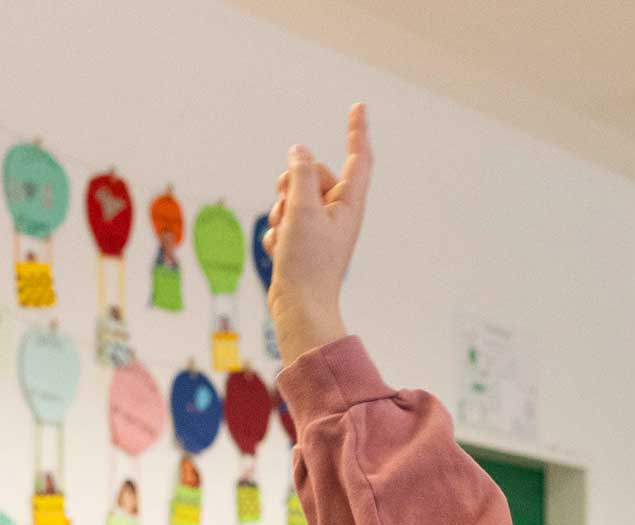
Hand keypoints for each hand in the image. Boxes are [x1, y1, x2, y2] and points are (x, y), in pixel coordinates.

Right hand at [266, 104, 371, 359]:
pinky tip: (281, 254)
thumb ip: (301, 174)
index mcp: (350, 205)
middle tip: (287, 205)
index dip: (357, 132)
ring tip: (286, 238)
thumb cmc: (307, 263)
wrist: (299, 308)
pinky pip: (283, 222)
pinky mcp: (304, 243)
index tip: (358, 107)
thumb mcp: (301, 209)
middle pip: (314, 176)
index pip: (358, 159)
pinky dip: (276, 234)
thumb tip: (300, 152)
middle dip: (292, 183)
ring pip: (293, 198)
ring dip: (280, 212)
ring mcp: (321, 229)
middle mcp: (339, 215)